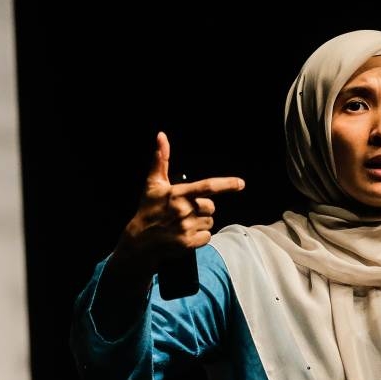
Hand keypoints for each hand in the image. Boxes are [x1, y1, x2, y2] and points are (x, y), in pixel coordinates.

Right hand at [116, 132, 244, 271]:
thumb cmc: (148, 209)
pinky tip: (186, 235)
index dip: (226, 184)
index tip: (241, 183)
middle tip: (186, 211)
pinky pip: (207, 237)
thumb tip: (161, 135)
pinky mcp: (188, 243)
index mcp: (178, 194)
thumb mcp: (153, 184)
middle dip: (203, 208)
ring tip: (183, 223)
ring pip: (210, 222)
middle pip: (211, 207)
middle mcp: (184, 210)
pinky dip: (200, 237)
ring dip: (201, 223)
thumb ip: (161, 159)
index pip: (207, 187)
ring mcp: (186, 227)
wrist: (140, 241)